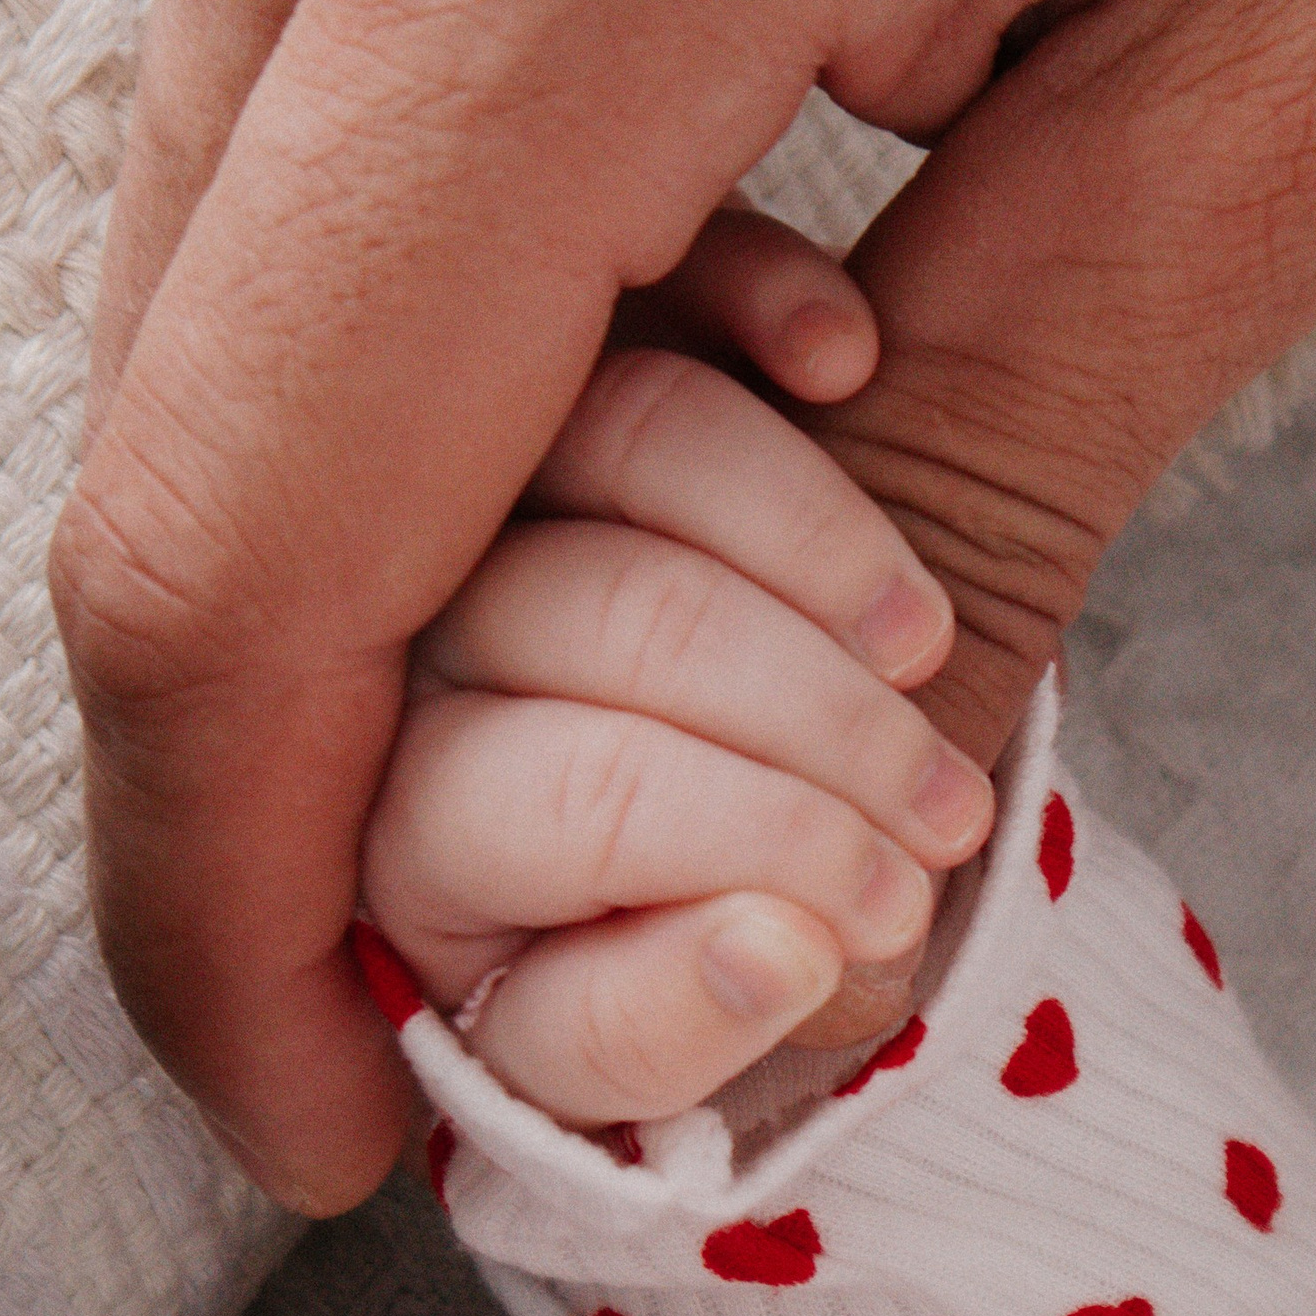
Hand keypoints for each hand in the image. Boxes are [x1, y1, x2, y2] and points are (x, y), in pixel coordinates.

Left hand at [362, 338, 993, 1127]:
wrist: (729, 833)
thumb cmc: (669, 948)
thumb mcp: (639, 1043)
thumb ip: (665, 1017)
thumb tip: (778, 951)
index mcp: (368, 815)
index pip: (557, 800)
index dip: (756, 846)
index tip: (886, 914)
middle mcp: (387, 621)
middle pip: (616, 616)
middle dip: (823, 730)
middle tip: (948, 815)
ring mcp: (473, 458)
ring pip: (635, 426)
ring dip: (823, 539)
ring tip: (925, 650)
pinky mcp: (559, 329)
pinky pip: (656, 271)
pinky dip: (769, 302)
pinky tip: (846, 358)